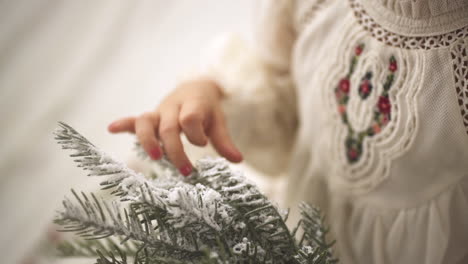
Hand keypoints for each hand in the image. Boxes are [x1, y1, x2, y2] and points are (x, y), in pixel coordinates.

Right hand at [108, 78, 242, 175]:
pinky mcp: (150, 117)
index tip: (203, 145)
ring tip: (156, 158)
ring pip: (147, 122)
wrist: (195, 88)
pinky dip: (123, 124)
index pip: (190, 118)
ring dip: (148, 141)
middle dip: (175, 150)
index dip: (195, 133)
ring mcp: (159, 112)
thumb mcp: (219, 121)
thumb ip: (224, 141)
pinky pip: (134, 120)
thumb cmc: (207, 109)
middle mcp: (173, 107)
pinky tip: (112, 128)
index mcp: (193, 104)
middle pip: (169, 127)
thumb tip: (238, 160)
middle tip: (186, 171)